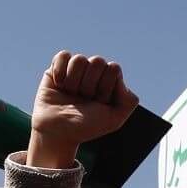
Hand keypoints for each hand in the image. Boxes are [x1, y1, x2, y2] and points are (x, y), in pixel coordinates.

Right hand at [27, 52, 138, 168]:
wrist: (58, 132)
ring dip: (74, 82)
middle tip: (83, 99)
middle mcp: (94, 73)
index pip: (113, 68)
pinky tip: (59, 85)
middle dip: (89, 85)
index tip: (99, 103)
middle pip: (97, 61)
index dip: (105, 87)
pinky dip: (60, 71)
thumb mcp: (114, 119)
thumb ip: (129, 100)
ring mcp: (77, 69)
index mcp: (110, 82)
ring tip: (70, 95)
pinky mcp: (57, 67)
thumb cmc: (86, 126)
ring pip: (79, 59)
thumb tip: (116, 73)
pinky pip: (63, 55)